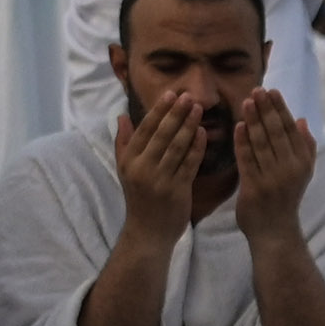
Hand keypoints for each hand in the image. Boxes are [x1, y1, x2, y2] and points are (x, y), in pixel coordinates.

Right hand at [111, 89, 212, 231]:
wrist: (148, 231)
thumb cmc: (138, 197)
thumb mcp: (125, 170)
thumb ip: (123, 142)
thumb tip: (121, 116)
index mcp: (130, 161)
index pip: (144, 130)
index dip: (158, 111)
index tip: (170, 94)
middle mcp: (143, 168)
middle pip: (162, 135)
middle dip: (176, 114)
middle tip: (189, 96)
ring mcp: (161, 180)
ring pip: (178, 147)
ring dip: (189, 126)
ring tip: (198, 109)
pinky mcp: (178, 190)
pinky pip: (190, 164)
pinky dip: (197, 147)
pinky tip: (203, 132)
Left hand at [226, 90, 315, 233]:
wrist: (275, 232)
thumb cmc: (286, 199)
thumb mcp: (303, 173)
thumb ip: (305, 147)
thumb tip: (302, 120)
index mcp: (302, 162)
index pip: (291, 129)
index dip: (280, 109)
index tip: (271, 91)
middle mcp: (290, 169)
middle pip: (276, 133)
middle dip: (266, 109)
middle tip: (256, 90)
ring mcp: (272, 178)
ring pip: (261, 143)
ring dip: (253, 120)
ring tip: (246, 101)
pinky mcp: (254, 187)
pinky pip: (247, 160)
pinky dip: (242, 142)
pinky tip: (237, 126)